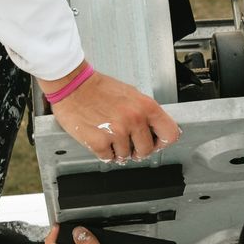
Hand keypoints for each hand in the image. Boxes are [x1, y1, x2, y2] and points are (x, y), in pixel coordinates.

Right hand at [47, 66, 181, 162]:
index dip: (162, 142)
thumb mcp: (131, 94)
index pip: (170, 134)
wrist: (73, 85)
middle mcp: (134, 120)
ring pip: (126, 156)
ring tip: (109, 135)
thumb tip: (155, 129)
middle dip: (137, 150)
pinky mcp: (99, 142)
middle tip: (128, 142)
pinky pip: (108, 158)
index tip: (155, 142)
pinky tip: (100, 138)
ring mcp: (117, 132)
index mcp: (146, 107)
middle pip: (147, 150)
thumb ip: (145, 113)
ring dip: (118, 150)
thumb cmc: (98, 88)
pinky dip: (104, 152)